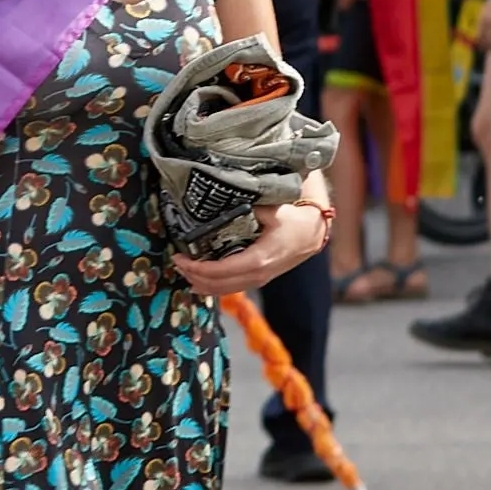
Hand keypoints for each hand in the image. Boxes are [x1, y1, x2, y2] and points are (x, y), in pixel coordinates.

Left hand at [173, 196, 329, 299]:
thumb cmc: (294, 218)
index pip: (219, 271)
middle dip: (194, 276)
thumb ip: (250, 207)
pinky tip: (202, 283)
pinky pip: (232, 287)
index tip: (179, 257)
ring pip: (225, 290)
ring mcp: (259, 279)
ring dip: (202, 283)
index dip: (196, 268)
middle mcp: (257, 274)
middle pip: (218, 284)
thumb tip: (225, 199)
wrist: (313, 233)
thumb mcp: (272, 209)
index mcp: (257, 259)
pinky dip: (214, 286)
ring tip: (184, 273)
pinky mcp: (260, 279)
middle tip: (176, 263)